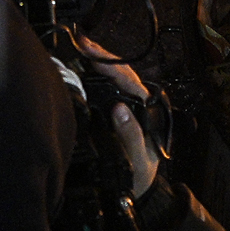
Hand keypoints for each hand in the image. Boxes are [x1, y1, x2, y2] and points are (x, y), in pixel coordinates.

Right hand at [78, 39, 159, 197]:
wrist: (138, 190)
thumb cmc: (140, 175)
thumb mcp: (138, 160)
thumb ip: (132, 136)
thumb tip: (120, 110)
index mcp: (148, 111)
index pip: (129, 80)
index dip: (111, 65)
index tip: (94, 54)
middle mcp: (140, 103)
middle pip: (121, 72)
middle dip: (102, 55)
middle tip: (82, 41)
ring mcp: (129, 104)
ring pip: (115, 76)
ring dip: (98, 60)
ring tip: (81, 46)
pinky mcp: (118, 109)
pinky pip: (108, 86)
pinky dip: (95, 73)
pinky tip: (83, 65)